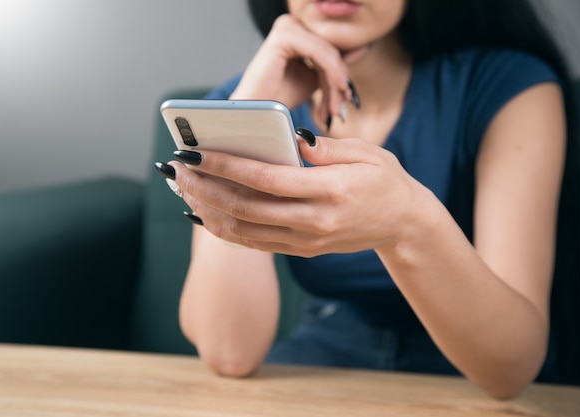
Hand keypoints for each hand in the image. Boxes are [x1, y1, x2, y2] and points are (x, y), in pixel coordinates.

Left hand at [169, 132, 428, 256]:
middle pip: (244, 207)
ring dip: (206, 210)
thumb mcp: (367, 153)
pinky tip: (203, 212)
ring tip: (182, 189)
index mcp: (330, 192)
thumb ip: (326, 147)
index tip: (194, 151)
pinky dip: (223, 229)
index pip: (265, 179)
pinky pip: (253, 242)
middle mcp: (313, 222)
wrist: (403, 226)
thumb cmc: (386, 182)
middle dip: (204, 187)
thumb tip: (288, 140)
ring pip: (242, 230)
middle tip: (176, 168)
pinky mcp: (300, 250)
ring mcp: (305, 241)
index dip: (225, 165)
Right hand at [231, 14, 362, 123]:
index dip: (342, 72)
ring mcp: (286, 26)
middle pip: (330, 49)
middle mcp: (290, 23)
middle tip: (346, 106)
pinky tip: (338, 90)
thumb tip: (362, 48)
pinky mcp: (284, 35)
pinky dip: (332, 72)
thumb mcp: (315, 79)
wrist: (258, 114)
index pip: (330, 48)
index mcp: (296, 30)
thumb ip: (334, 64)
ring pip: (328, 52)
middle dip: (340, 80)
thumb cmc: (280, 99)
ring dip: (337, 81)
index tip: (351, 98)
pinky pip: (319, 52)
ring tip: (336, 107)